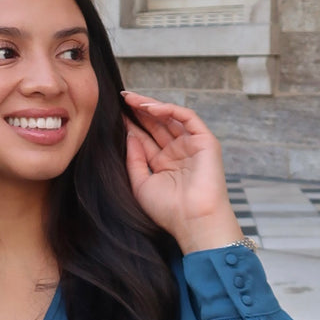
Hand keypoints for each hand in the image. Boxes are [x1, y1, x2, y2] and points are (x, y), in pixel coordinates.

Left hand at [121, 90, 243, 252]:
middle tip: (122, 98)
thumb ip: (134, 159)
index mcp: (164, 164)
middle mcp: (178, 153)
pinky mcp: (205, 141)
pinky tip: (149, 108)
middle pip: (156, 124)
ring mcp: (192, 146)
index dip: (131, 125)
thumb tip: (130, 134)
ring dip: (151, 106)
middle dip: (139, 110)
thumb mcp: (141, 184)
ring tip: (131, 99)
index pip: (145, 138)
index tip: (114, 114)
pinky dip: (169, 109)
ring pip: (170, 117)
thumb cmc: (168, 210)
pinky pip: (187, 117)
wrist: (193, 220)